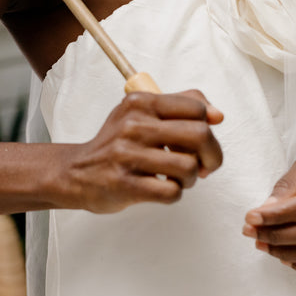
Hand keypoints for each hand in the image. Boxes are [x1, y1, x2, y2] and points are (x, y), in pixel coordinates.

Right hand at [62, 90, 223, 213]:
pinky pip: (172, 192)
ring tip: (177, 178)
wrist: (77, 172)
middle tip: (205, 166)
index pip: (196, 108)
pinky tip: (162, 189)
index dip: (209, 128)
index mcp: (140, 102)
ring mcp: (127, 155)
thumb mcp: (142, 112)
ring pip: (189, 167)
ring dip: (191, 178)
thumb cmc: (118, 143)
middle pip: (200, 135)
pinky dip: (175, 193)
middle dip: (212, 156)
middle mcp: (133, 125)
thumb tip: (218, 115)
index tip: (203, 143)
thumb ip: (181, 106)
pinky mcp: (125, 185)